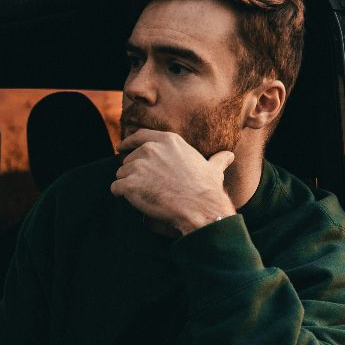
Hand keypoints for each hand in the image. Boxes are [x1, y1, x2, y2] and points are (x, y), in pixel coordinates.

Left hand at [112, 129, 237, 234]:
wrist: (200, 208)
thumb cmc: (206, 189)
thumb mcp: (213, 169)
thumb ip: (217, 160)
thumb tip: (229, 156)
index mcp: (168, 141)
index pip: (140, 136)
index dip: (129, 143)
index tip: (122, 149)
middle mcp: (150, 149)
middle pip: (129, 159)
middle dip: (133, 172)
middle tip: (145, 186)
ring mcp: (138, 166)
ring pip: (121, 174)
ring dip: (128, 184)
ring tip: (143, 195)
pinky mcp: (129, 184)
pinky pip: (116, 188)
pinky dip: (121, 195)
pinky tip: (132, 201)